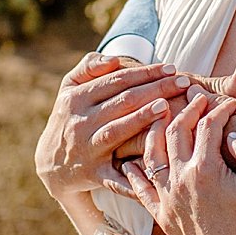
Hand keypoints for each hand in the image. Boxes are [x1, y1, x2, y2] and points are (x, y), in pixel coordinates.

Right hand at [34, 53, 194, 203]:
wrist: (51, 164)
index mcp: (76, 98)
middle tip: (184, 82)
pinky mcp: (93, 173)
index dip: (146, 72)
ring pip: (118, 130)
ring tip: (167, 106)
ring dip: (142, 118)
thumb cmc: (71, 118)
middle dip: (155, 89)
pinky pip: (115, 175)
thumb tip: (114, 59)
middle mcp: (80, 122)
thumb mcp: (69, 89)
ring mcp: (87, 148)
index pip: (117, 80)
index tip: (172, 68)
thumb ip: (89, 67)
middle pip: (123, 102)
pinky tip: (157, 166)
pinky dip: (134, 175)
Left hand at [114, 65, 235, 234]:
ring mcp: (167, 198)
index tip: (228, 103)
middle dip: (187, 110)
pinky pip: (141, 188)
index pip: (208, 126)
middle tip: (196, 100)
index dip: (219, 109)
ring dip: (156, 131)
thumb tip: (233, 134)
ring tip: (162, 117)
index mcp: (206, 169)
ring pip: (152, 154)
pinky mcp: (162, 215)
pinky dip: (134, 172)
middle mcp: (180, 179)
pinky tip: (132, 162)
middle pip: (176, 132)